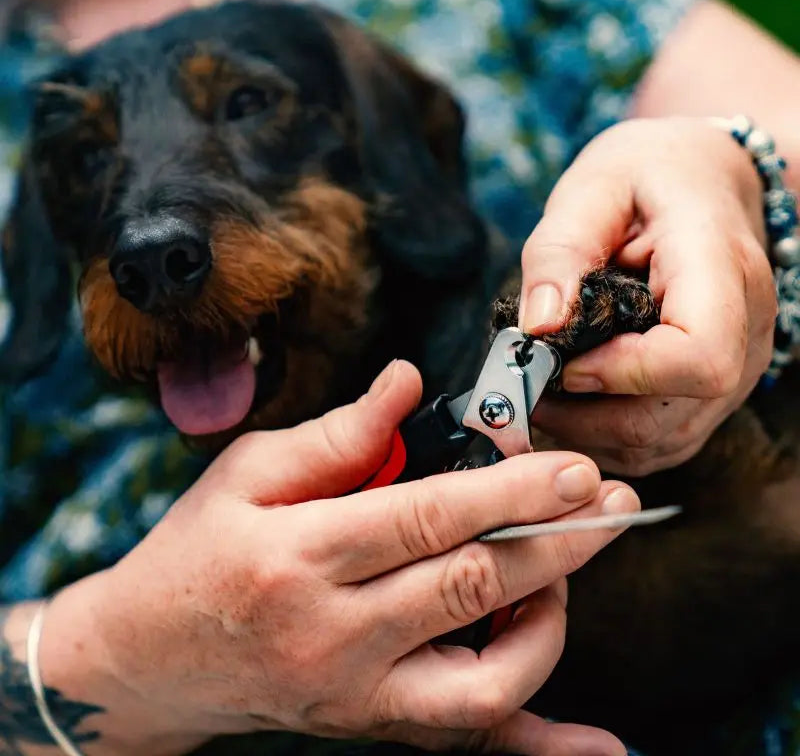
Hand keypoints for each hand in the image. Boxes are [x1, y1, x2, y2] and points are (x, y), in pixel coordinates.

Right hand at [39, 361, 636, 755]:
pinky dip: (541, 743)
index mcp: (301, 555)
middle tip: (609, 503)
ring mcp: (355, 693)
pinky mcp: (369, 724)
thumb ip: (337, 431)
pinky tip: (600, 745)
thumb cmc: (196, 552)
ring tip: (568, 571)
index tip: (572, 468)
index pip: (429, 517)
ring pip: (487, 677)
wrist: (144, 660)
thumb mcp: (247, 472)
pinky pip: (468, 741)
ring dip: (550, 619)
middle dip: (557, 541)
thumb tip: (407, 382)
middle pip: (472, 586)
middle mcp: (333, 635)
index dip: (511, 491)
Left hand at [519, 118, 776, 475]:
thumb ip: (560, 253)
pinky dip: (606, 438)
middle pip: (671, 416)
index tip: (562, 360)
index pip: (698, 356)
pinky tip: (571, 404)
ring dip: (588, 432)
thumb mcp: (595, 188)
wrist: (702, 181)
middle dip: (585, 415)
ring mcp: (736, 370)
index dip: (622, 374)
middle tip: (526, 384)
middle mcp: (746, 332)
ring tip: (542, 391)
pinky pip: (660, 443)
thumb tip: (537, 327)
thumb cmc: (648, 177)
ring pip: (662, 442)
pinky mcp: (713, 392)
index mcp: (722, 271)